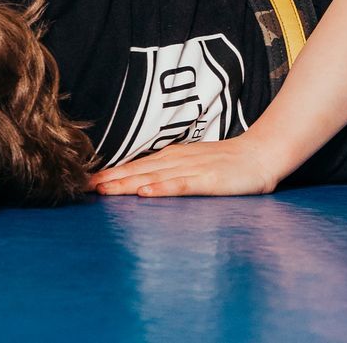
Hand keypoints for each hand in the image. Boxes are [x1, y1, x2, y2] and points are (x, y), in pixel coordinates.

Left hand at [88, 135, 286, 197]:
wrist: (263, 153)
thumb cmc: (229, 163)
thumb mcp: (194, 164)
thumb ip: (170, 171)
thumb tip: (143, 181)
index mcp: (172, 157)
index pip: (136, 166)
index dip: (110, 174)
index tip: (86, 182)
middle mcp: (177, 160)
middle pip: (138, 170)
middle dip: (110, 180)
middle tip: (84, 188)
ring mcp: (192, 170)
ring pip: (153, 177)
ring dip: (126, 183)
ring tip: (103, 190)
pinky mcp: (208, 181)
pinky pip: (180, 185)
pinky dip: (161, 188)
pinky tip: (145, 193)